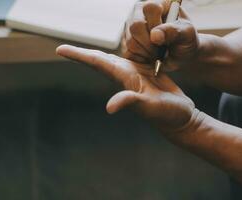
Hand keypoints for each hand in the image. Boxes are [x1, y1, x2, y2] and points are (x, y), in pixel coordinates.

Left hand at [56, 45, 198, 136]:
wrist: (181, 119)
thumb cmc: (166, 115)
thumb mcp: (149, 108)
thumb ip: (130, 102)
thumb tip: (110, 107)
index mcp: (124, 79)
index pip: (96, 63)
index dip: (78, 55)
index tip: (59, 49)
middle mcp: (127, 76)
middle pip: (101, 60)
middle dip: (83, 53)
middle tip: (64, 48)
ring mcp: (137, 75)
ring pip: (115, 58)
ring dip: (101, 50)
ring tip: (84, 46)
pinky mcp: (149, 74)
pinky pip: (136, 57)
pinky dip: (129, 49)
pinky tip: (122, 48)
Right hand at [123, 0, 199, 71]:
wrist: (181, 55)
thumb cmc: (185, 40)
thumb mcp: (186, 34)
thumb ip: (173, 31)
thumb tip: (155, 35)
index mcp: (158, 4)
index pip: (150, 8)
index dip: (157, 25)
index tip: (165, 37)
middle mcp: (141, 12)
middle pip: (136, 26)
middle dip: (151, 43)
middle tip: (162, 48)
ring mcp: (131, 27)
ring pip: (131, 41)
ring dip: (147, 52)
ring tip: (158, 53)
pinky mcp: (127, 41)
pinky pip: (128, 52)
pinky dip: (142, 58)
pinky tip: (151, 56)